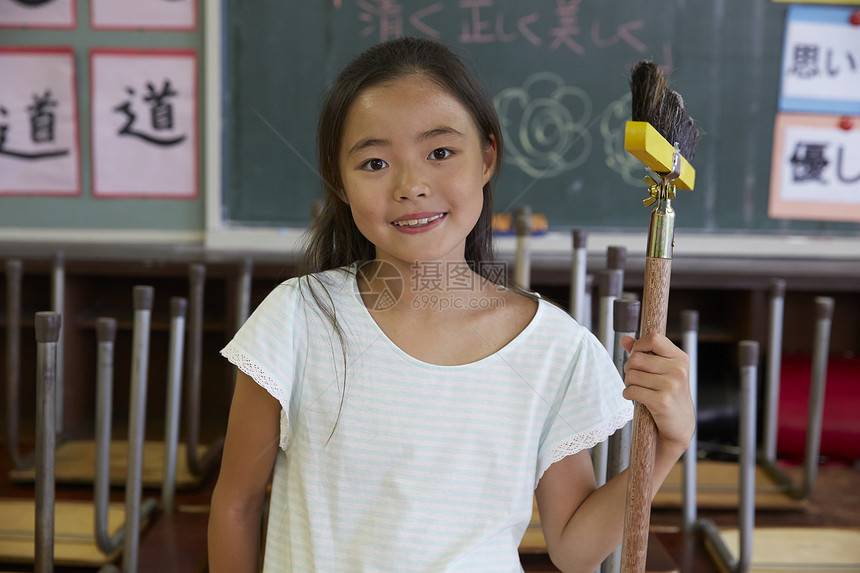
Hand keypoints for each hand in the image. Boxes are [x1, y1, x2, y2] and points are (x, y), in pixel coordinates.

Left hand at [620, 333, 694, 453]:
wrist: (679, 426)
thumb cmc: (668, 395)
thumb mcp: (661, 371)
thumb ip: (644, 353)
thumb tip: (625, 339)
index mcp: (680, 358)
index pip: (653, 339)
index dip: (639, 346)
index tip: (636, 355)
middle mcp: (678, 370)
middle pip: (636, 358)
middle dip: (629, 368)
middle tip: (635, 378)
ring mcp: (671, 385)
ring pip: (632, 375)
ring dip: (629, 383)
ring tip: (639, 389)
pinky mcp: (662, 401)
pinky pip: (632, 391)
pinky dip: (628, 394)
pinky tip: (637, 398)